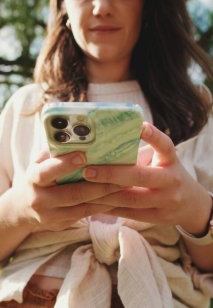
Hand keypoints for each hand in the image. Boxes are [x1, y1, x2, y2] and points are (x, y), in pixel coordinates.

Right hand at [10, 151, 121, 232]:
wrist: (23, 207)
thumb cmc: (39, 175)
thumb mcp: (40, 161)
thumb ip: (55, 150)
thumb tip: (78, 133)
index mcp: (33, 178)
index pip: (47, 172)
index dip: (64, 164)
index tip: (83, 155)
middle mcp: (40, 199)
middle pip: (71, 194)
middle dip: (97, 185)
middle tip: (119, 176)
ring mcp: (51, 215)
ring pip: (82, 206)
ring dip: (105, 197)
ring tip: (124, 186)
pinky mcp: (62, 224)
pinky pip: (86, 214)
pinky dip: (102, 206)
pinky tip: (117, 197)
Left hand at [83, 122, 211, 235]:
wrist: (190, 204)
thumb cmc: (167, 173)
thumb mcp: (161, 160)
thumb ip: (139, 154)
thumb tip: (102, 147)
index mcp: (171, 161)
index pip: (165, 146)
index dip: (154, 136)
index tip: (140, 126)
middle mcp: (171, 180)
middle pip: (140, 176)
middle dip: (112, 174)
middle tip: (87, 170)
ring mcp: (165, 201)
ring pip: (130, 199)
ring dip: (103, 194)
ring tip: (82, 189)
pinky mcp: (156, 217)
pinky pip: (128, 213)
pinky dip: (108, 208)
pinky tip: (90, 204)